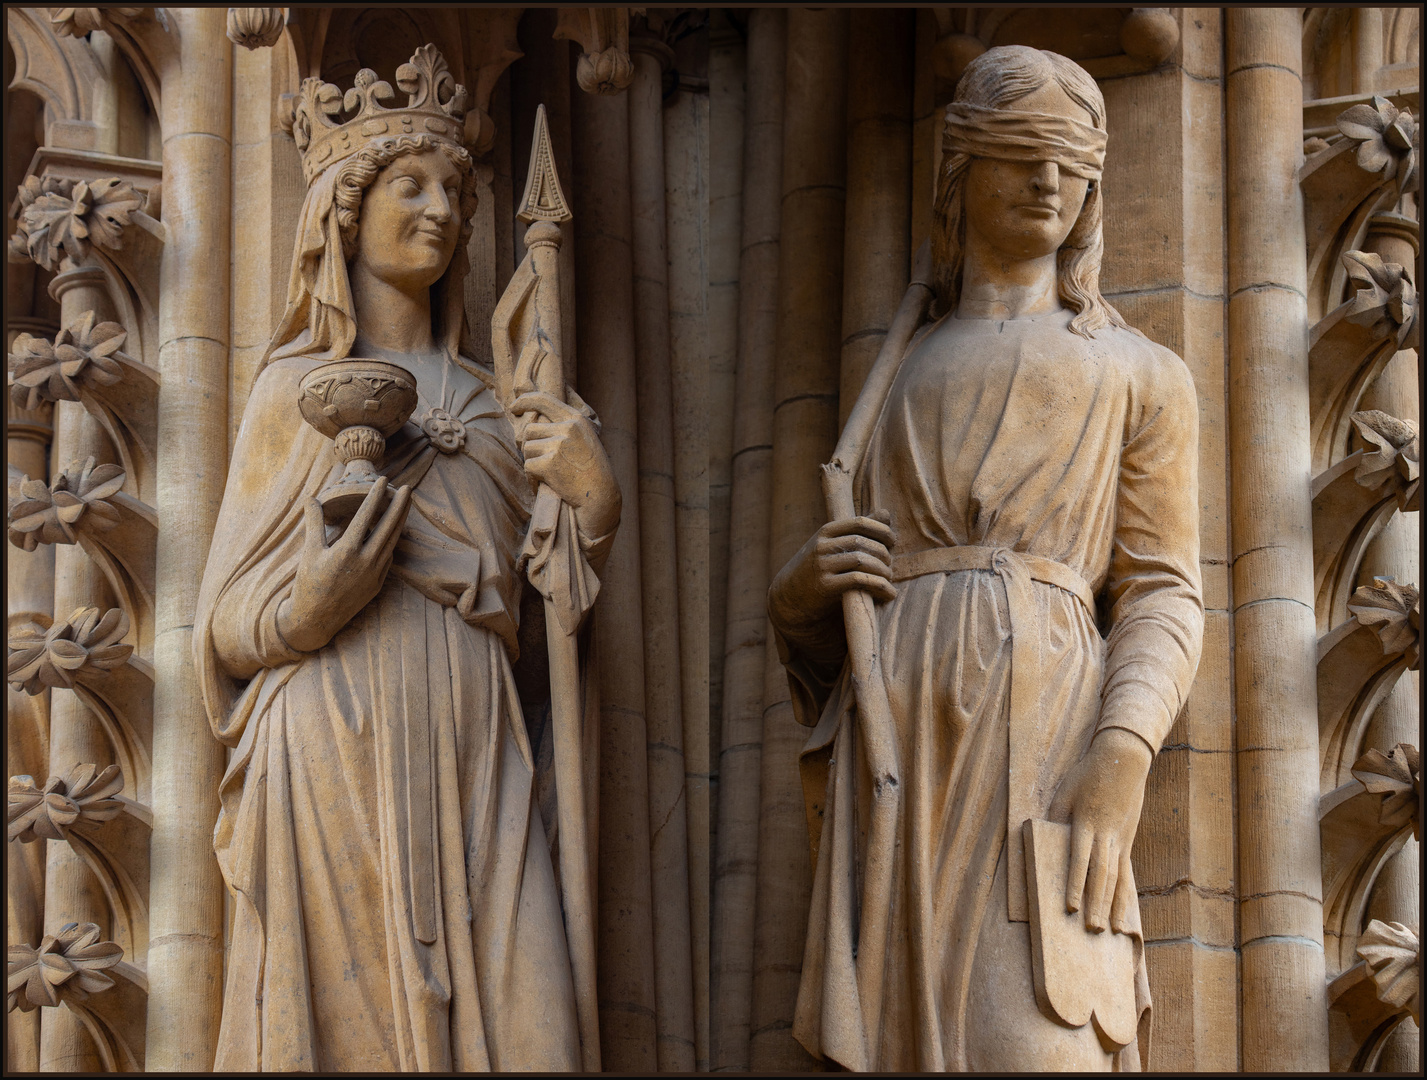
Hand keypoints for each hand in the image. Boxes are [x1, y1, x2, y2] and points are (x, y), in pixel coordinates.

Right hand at [277, 477, 411, 652]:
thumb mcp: (309, 551)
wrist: (315, 619)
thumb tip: (311, 497)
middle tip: (407, 488)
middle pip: (388, 527)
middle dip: (399, 505)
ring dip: (401, 522)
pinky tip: (395, 532)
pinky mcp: (378, 584)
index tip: (382, 480)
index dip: (375, 495)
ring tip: (407, 505)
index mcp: (347, 550)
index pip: (366, 515)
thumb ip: (314, 523)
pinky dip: (392, 542)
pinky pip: (388, 558)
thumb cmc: (308, 583)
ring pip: (392, 541)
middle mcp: (365, 561)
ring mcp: (375, 574)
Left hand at [510, 391, 619, 538]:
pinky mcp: (549, 463)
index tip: (514, 406)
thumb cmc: (591, 470)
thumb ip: (564, 428)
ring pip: (527, 449)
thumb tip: (533, 424)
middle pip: (531, 430)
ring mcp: (558, 444)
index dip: (525, 401)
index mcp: (576, 419)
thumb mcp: (584, 439)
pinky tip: (547, 484)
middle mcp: (567, 428)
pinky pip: (528, 466)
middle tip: (546, 462)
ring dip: (533, 463)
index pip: (544, 400)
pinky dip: (532, 478)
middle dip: (533, 447)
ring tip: (551, 474)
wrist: (600, 495)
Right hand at [768, 511, 896, 632]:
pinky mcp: (825, 586)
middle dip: (884, 554)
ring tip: (889, 579)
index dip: (881, 530)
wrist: (790, 596)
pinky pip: (858, 581)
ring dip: (883, 571)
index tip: (892, 541)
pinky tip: (889, 594)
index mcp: (825, 531)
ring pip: (862, 561)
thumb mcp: (833, 544)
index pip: (860, 522)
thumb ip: (859, 530)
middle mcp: (822, 546)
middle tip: (890, 565)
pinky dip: (879, 586)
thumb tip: (886, 513)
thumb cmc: (818, 567)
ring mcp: (822, 566)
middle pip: (863, 543)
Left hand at [1047, 727, 1153, 933]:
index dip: (1074, 885)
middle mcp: (1106, 836)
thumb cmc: (1087, 775)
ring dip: (1113, 905)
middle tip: (1092, 930)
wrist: (1124, 759)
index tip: (1070, 907)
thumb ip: (1056, 818)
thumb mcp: (1065, 793)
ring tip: (1111, 930)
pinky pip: (1127, 873)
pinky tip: (1124, 913)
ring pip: (1117, 878)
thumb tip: (1045, 843)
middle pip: (1100, 875)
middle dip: (1095, 904)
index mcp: (1086, 823)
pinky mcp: (1127, 841)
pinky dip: (1125, 894)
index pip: (1079, 860)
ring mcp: (1121, 840)